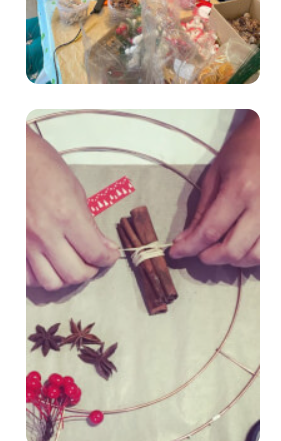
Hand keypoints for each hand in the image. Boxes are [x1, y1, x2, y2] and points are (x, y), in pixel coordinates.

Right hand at [27, 129, 119, 289]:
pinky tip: (46, 265)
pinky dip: (39, 277)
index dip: (108, 259)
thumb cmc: (43, 168)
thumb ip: (89, 224)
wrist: (12, 158)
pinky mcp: (9, 245)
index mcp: (67, 216)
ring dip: (65, 278)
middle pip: (75, 274)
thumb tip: (103, 246)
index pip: (95, 254)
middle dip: (90, 271)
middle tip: (93, 262)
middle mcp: (44, 233)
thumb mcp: (75, 191)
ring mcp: (23, 242)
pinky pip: (26, 278)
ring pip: (50, 282)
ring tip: (70, 264)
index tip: (110, 256)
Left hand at [170, 111, 259, 265]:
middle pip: (233, 250)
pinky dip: (253, 256)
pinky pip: (270, 250)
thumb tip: (186, 240)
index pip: (210, 231)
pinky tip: (241, 248)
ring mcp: (276, 214)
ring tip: (220, 249)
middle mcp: (261, 206)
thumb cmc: (240, 151)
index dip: (190, 247)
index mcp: (240, 190)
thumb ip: (201, 211)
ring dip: (233, 261)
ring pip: (255, 256)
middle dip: (209, 257)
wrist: (272, 137)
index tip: (176, 253)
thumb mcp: (213, 176)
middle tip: (199, 251)